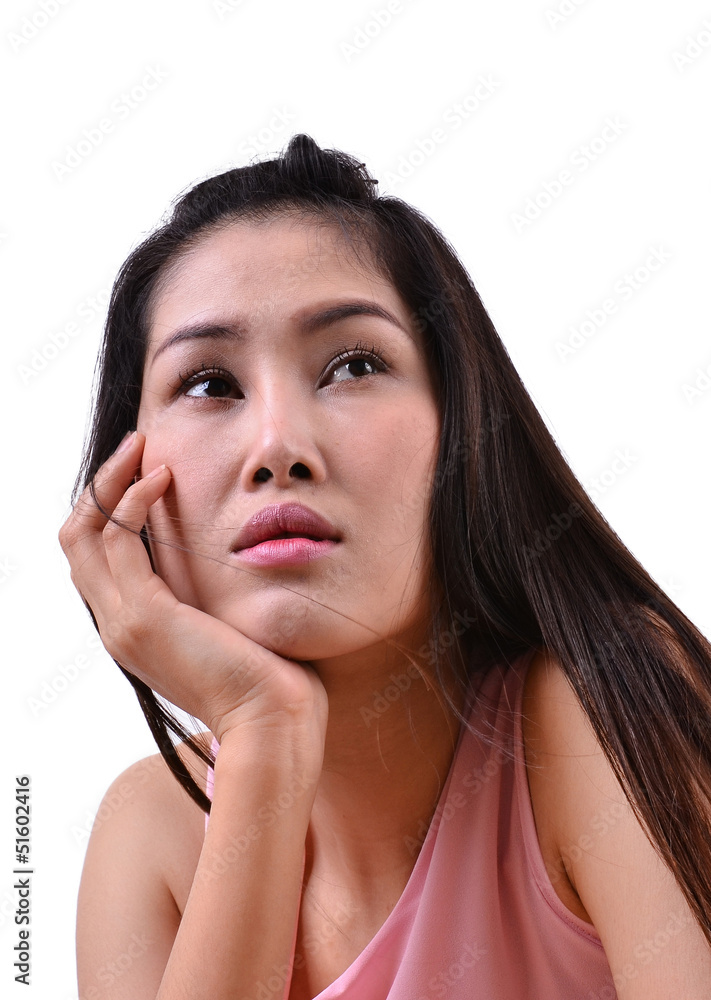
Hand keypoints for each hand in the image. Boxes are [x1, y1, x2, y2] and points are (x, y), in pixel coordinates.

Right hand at [58, 431, 328, 746]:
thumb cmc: (267, 673)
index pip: (98, 557)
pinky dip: (132, 500)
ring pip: (84, 534)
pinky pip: (118, 540)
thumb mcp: (227, 624)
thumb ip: (210, 594)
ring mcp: (122, 622)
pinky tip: (162, 477)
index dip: (112, 507)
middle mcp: (115, 625)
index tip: (147, 469)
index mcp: (133, 628)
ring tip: (142, 448)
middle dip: (102, 486)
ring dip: (111, 482)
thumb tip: (229, 557)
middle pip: (78, 540)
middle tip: (136, 447)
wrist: (273, 719)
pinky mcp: (144, 615)